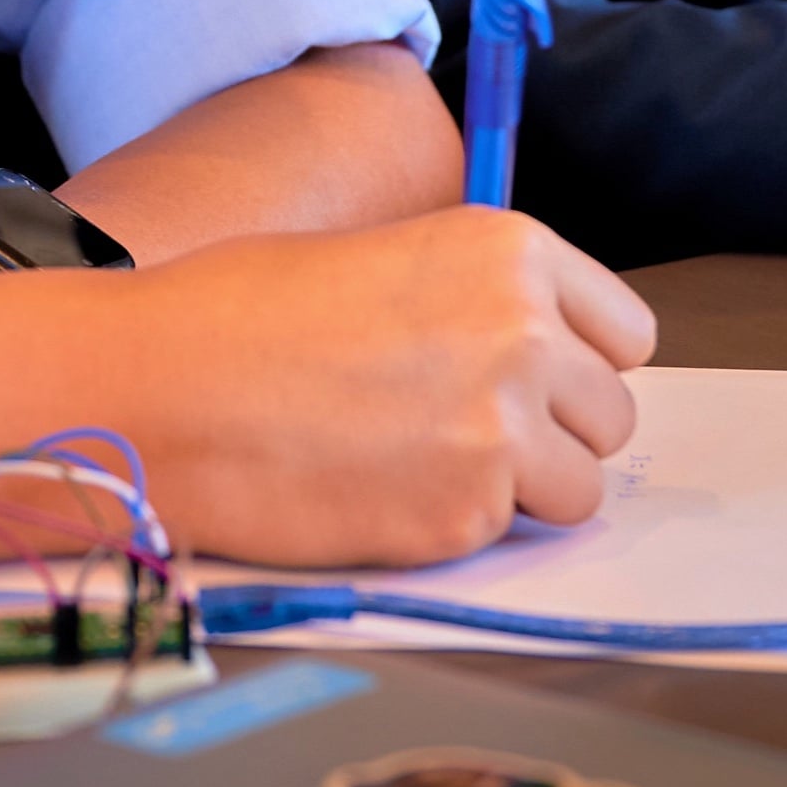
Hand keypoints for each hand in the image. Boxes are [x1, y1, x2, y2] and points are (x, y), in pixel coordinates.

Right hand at [100, 206, 656, 568]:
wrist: (161, 386)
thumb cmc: (242, 313)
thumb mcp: (388, 257)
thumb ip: (479, 300)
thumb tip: (535, 354)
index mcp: (511, 251)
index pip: (626, 332)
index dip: (577, 364)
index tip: (534, 382)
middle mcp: (526, 332)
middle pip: (612, 413)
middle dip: (553, 431)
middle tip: (465, 435)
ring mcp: (500, 426)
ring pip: (580, 487)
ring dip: (522, 491)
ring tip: (428, 469)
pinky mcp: (463, 513)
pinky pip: (504, 535)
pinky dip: (456, 529)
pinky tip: (381, 494)